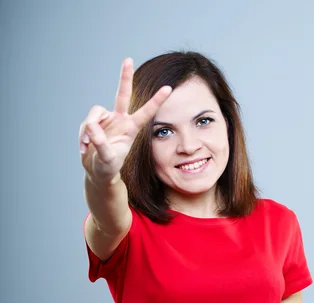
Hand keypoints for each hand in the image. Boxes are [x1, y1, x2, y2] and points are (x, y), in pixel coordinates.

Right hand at [79, 57, 171, 184]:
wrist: (97, 171)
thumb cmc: (107, 167)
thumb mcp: (107, 159)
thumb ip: (101, 143)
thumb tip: (92, 128)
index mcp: (131, 129)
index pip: (146, 112)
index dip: (156, 101)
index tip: (168, 88)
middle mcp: (120, 120)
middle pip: (122, 94)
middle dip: (124, 77)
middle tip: (128, 60)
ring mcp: (106, 120)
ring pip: (94, 114)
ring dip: (89, 129)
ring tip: (87, 145)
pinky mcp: (94, 123)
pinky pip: (85, 124)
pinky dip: (83, 136)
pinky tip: (84, 147)